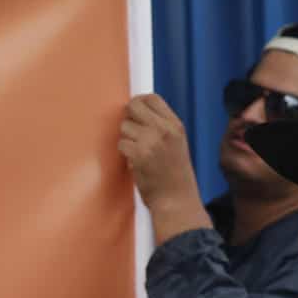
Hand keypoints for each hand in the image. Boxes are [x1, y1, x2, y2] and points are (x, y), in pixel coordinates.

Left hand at [118, 95, 206, 238]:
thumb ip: (162, 127)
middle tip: (131, 132)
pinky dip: (124, 153)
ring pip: (124, 126)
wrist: (176, 199)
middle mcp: (164, 129)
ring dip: (126, 139)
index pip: (152, 98)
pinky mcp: (139, 154)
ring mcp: (151, 141)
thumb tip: (136, 112)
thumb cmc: (175, 175)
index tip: (135, 113)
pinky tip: (134, 162)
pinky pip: (121, 143)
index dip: (139, 103)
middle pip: (134, 106)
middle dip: (128, 118)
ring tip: (137, 152)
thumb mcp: (177, 143)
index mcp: (175, 125)